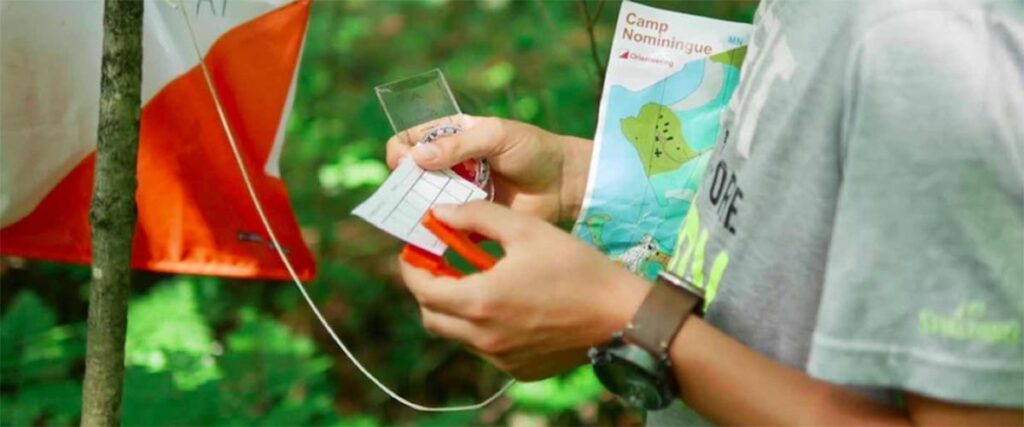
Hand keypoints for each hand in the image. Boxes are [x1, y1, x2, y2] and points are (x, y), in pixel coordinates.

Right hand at [386, 116, 591, 222]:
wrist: (562, 182)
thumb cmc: (532, 149)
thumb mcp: (496, 136)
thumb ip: (459, 145)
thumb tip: (417, 156)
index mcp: (452, 136)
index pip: (410, 139)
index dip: (401, 150)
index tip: (405, 163)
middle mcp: (449, 164)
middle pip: (410, 173)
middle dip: (405, 183)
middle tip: (413, 192)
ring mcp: (457, 193)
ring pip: (422, 201)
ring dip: (418, 208)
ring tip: (423, 213)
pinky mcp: (468, 218)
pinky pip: (443, 225)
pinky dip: (436, 229)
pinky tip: (436, 231)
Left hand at [399, 202, 648, 380]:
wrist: (621, 314)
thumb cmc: (575, 266)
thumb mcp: (526, 229)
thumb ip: (476, 217)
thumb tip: (440, 212)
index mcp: (479, 301)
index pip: (421, 289)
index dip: (411, 267)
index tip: (415, 251)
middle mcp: (483, 337)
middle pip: (432, 317)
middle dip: (428, 290)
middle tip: (440, 266)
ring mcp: (501, 358)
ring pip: (458, 335)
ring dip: (457, 308)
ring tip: (478, 280)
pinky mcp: (519, 369)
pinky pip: (487, 348)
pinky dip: (484, 327)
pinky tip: (509, 305)